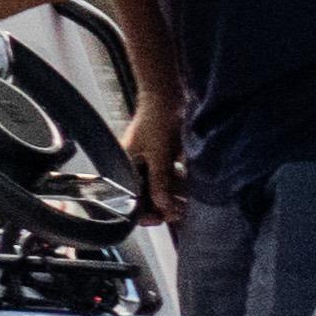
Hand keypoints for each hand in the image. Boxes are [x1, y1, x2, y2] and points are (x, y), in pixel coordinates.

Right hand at [123, 90, 180, 224]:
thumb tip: (163, 207)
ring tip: (188, 205)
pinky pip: (169, 176)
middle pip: (147, 195)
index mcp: (124, 168)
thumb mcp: (158, 155)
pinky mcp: (163, 157)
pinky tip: (191, 190)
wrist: (168, 96)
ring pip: (160, 187)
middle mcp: (134, 168)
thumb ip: (160, 181)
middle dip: (163, 206)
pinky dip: (179, 184)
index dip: (145, 212)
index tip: (163, 219)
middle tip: (180, 214)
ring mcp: (149, 163)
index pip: (131, 199)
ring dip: (173, 196)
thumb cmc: (157, 122)